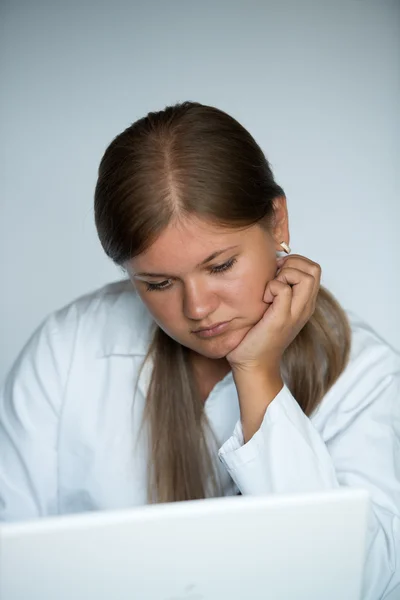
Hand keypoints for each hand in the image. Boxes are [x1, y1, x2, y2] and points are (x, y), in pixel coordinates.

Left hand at [226, 254, 320, 373]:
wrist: (254, 364)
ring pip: (306, 276)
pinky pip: (283, 289)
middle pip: (314, 269)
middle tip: (275, 276)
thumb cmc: (257, 336)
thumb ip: (277, 290)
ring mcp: (295, 313)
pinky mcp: (281, 318)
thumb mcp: (272, 308)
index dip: (295, 262)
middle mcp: (304, 307)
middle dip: (293, 263)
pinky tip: (263, 299)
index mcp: (304, 303)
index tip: (277, 272)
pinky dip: (272, 287)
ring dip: (285, 274)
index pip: (313, 269)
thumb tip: (270, 267)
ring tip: (271, 288)